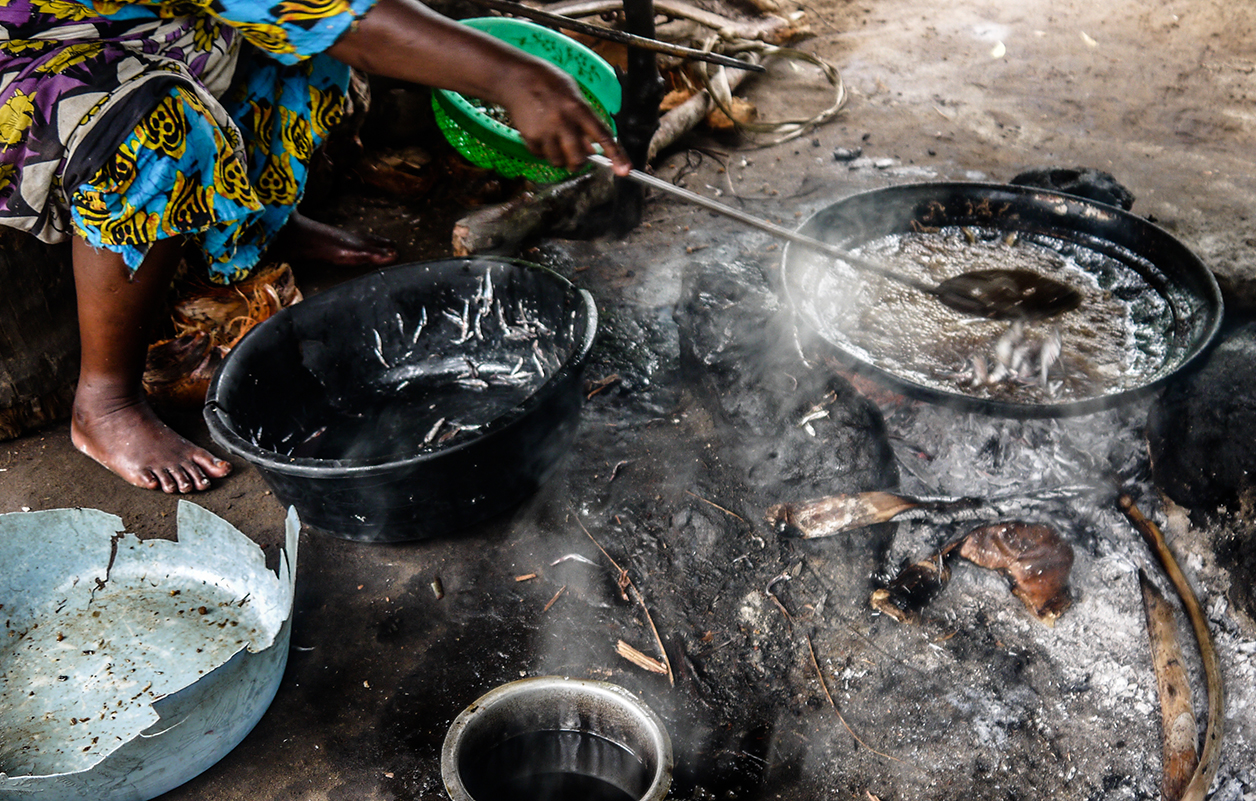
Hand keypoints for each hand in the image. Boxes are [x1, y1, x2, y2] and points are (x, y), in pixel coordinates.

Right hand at [327, 0, 631, 175]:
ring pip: (560, 160)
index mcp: (578, 108)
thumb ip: (584, 118)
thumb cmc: (548, 83)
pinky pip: (542, 155)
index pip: (603, 136)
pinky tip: (540, 133)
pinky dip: (544, 150)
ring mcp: (545, 132)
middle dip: (580, 162)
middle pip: (579, 159)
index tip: (625, 172)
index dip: (616, 155)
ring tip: (556, 139)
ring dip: (561, 157)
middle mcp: (564, 122)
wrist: (514, 77)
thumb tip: (593, 146)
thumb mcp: (572, 94)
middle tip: (578, 155)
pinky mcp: (530, 138)